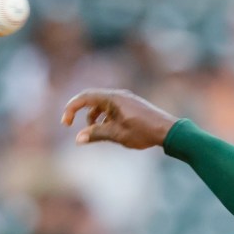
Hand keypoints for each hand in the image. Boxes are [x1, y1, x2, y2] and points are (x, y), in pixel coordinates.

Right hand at [60, 89, 178, 149]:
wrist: (168, 131)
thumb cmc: (144, 132)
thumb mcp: (117, 134)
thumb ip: (96, 134)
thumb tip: (78, 139)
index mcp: (113, 98)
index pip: (84, 97)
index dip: (71, 109)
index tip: (65, 124)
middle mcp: (118, 95)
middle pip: (91, 99)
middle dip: (80, 112)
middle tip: (71, 126)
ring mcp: (125, 99)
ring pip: (101, 105)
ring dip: (93, 117)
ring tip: (94, 132)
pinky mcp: (131, 105)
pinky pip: (111, 108)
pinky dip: (104, 117)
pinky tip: (108, 130)